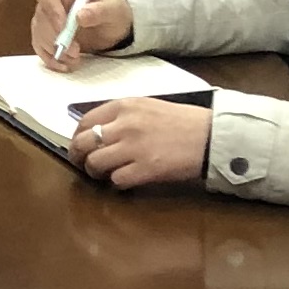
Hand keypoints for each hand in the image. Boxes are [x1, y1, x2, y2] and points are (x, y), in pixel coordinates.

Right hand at [27, 0, 133, 64]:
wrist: (114, 24)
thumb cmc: (113, 9)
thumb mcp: (113, 8)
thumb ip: (99, 11)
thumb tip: (81, 16)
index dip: (50, 8)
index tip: (63, 26)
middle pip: (40, 16)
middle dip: (55, 37)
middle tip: (75, 50)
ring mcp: (48, 17)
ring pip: (38, 33)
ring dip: (54, 49)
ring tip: (75, 58)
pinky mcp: (48, 34)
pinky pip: (41, 46)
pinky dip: (50, 58)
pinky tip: (65, 65)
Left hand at [69, 98, 210, 190]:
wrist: (211, 136)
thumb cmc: (183, 121)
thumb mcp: (148, 106)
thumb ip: (122, 115)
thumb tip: (97, 131)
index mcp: (125, 106)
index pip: (85, 121)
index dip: (77, 137)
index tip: (79, 145)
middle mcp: (125, 124)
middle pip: (84, 143)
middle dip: (78, 157)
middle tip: (82, 164)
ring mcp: (134, 147)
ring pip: (95, 163)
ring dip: (95, 172)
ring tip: (103, 174)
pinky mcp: (145, 169)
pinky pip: (116, 180)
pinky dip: (116, 182)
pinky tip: (124, 180)